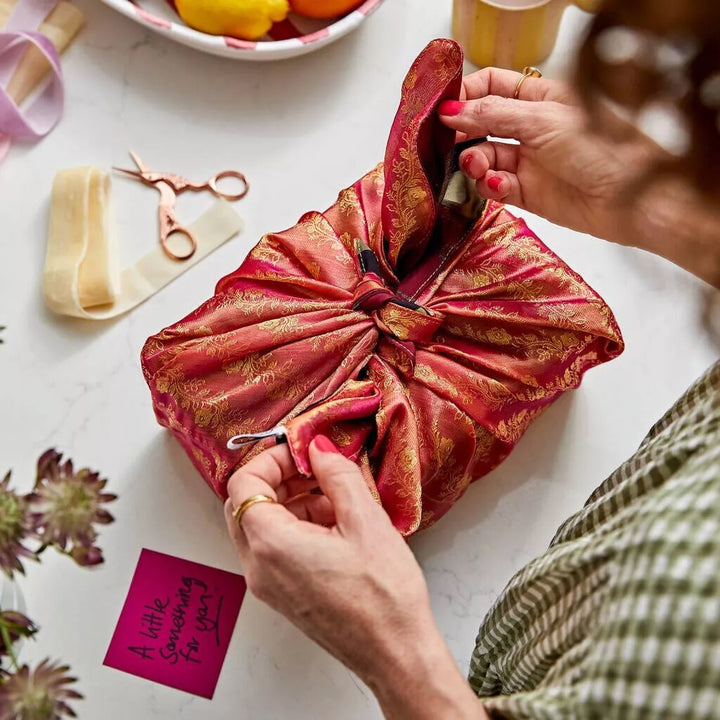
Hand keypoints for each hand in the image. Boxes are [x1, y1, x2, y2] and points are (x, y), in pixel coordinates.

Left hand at [225, 438, 486, 719]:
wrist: (396, 654)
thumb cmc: (384, 596)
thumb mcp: (365, 519)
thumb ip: (336, 473)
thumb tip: (318, 447)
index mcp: (271, 544)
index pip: (243, 483)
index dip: (270, 458)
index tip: (300, 449)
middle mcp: (258, 567)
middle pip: (245, 504)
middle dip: (279, 478)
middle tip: (316, 467)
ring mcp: (268, 585)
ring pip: (261, 525)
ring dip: (291, 501)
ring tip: (336, 497)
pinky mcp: (283, 594)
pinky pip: (275, 548)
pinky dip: (297, 525)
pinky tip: (336, 523)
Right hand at [438, 67, 659, 245]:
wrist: (632, 200)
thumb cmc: (602, 148)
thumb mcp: (543, 121)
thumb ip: (493, 115)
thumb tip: (450, 111)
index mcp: (541, 97)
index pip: (493, 86)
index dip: (467, 94)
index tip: (443, 109)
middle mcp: (532, 128)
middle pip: (482, 124)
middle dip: (464, 133)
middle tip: (448, 142)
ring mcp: (529, 162)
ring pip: (485, 158)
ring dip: (475, 162)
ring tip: (478, 167)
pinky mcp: (528, 194)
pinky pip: (495, 187)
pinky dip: (490, 186)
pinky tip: (497, 185)